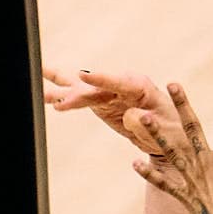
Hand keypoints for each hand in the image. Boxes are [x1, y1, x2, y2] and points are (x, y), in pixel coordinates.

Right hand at [43, 66, 166, 156]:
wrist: (169, 136)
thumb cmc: (173, 130)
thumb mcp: (165, 128)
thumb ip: (146, 121)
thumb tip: (129, 116)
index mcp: (140, 87)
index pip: (118, 81)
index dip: (101, 79)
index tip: (84, 77)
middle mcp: (121, 85)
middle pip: (94, 83)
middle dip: (74, 86)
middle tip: (54, 85)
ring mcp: (108, 93)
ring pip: (81, 89)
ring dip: (61, 90)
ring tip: (39, 91)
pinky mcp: (100, 104)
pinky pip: (79, 100)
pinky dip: (64, 100)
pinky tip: (48, 99)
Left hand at [130, 81, 212, 213]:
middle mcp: (207, 164)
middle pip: (193, 129)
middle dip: (184, 105)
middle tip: (174, 83)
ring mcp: (193, 179)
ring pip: (172, 151)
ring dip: (157, 133)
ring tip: (142, 116)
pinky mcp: (183, 195)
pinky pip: (164, 183)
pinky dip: (150, 174)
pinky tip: (134, 162)